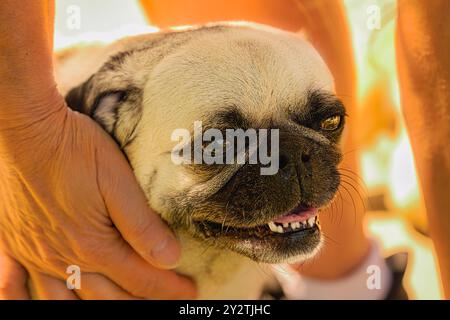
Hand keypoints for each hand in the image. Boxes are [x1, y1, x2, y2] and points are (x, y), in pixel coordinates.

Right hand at [0, 0, 195, 299]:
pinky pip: (12, 286)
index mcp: (93, 244)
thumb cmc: (75, 148)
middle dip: (142, 301)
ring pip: (68, 300)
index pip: (141, 277)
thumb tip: (170, 258)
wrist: (27, 129)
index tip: (190, 291)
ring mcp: (35, 254)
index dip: (169, 288)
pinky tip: (42, 303)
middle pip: (109, 296)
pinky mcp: (13, 243)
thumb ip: (141, 223)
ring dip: (98, 307)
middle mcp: (62, 258)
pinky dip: (25, 300)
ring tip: (122, 307)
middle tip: (165, 300)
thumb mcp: (117, 178)